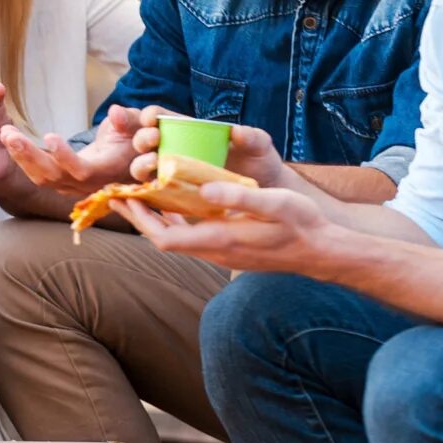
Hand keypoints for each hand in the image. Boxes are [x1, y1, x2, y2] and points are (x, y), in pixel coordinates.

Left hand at [3, 106, 142, 195]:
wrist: (126, 160)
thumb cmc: (131, 140)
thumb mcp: (136, 126)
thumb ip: (127, 120)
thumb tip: (116, 112)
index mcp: (105, 170)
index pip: (81, 170)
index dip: (65, 157)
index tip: (49, 136)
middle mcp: (86, 184)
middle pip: (53, 176)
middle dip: (30, 155)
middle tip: (10, 135)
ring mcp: (71, 186)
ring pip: (41, 178)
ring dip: (21, 156)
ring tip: (6, 134)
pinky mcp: (61, 183)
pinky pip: (38, 175)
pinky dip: (22, 158)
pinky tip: (10, 140)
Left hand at [113, 180, 336, 273]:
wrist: (323, 252)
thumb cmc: (303, 226)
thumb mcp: (276, 204)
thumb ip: (239, 197)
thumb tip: (203, 190)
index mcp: (221, 240)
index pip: (166, 239)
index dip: (142, 221)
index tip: (126, 198)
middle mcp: (215, 250)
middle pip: (164, 239)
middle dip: (140, 217)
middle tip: (119, 193)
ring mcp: (221, 252)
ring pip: (177, 237)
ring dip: (156, 218)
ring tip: (138, 193)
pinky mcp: (228, 248)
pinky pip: (192, 235)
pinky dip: (176, 219)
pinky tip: (174, 202)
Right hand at [127, 107, 288, 187]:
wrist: (264, 196)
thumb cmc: (260, 164)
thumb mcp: (260, 147)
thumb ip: (252, 137)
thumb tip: (237, 131)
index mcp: (188, 131)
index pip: (160, 118)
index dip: (150, 115)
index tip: (151, 119)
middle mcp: (174, 151)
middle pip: (144, 142)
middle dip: (141, 138)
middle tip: (152, 140)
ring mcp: (171, 175)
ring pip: (142, 168)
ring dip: (140, 165)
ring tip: (153, 164)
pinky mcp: (173, 198)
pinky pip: (152, 195)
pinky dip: (145, 193)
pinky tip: (147, 193)